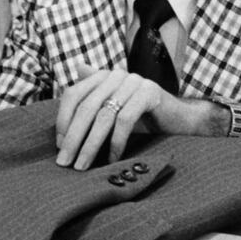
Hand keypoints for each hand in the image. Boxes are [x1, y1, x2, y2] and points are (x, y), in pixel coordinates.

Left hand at [55, 63, 179, 170]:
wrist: (180, 121)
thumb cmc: (143, 119)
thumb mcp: (112, 112)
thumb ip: (90, 102)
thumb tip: (67, 90)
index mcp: (103, 77)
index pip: (74, 94)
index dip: (63, 120)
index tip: (60, 145)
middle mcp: (117, 75)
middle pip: (86, 107)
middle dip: (74, 137)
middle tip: (65, 162)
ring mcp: (134, 81)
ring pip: (104, 115)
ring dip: (91, 144)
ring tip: (83, 165)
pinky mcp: (150, 92)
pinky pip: (125, 119)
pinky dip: (116, 142)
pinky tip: (111, 159)